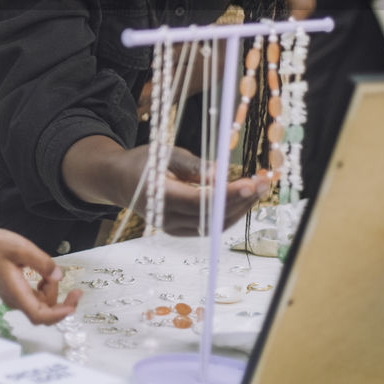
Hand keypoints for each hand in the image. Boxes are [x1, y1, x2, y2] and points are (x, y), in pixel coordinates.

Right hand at [0, 229, 81, 325]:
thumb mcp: (20, 248)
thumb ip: (41, 262)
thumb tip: (59, 276)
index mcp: (17, 292)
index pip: (40, 315)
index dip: (59, 315)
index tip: (73, 305)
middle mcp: (16, 300)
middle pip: (44, 313)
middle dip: (62, 305)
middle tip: (77, 292)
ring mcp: (16, 298)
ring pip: (41, 306)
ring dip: (52, 293)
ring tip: (49, 271)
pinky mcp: (17, 293)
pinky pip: (36, 299)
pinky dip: (45, 291)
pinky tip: (45, 277)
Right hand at [105, 145, 271, 235]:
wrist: (119, 181)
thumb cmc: (143, 162)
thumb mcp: (164, 153)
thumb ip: (192, 164)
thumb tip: (221, 172)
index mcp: (160, 196)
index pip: (201, 201)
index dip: (228, 195)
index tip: (250, 183)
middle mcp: (167, 219)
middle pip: (213, 216)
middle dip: (242, 200)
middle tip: (264, 181)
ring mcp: (174, 228)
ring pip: (215, 225)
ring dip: (241, 208)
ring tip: (259, 188)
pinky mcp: (181, 230)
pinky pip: (211, 226)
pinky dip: (230, 213)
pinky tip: (244, 198)